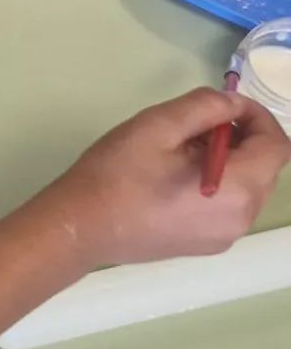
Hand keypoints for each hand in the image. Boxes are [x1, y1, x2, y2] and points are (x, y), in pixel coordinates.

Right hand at [38, 89, 290, 267]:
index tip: (224, 105)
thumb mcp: (158, 125)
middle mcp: (240, 219)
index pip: (277, 146)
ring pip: (247, 188)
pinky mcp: (205, 245)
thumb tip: (232, 103)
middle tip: (197, 126)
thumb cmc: (116, 174)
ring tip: (183, 152)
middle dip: (242, 138)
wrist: (79, 227)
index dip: (259, 117)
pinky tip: (177, 178)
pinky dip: (218, 184)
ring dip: (230, 161)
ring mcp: (223, 236)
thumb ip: (205, 106)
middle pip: (266, 168)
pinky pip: (229, 207)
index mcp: (236, 190)